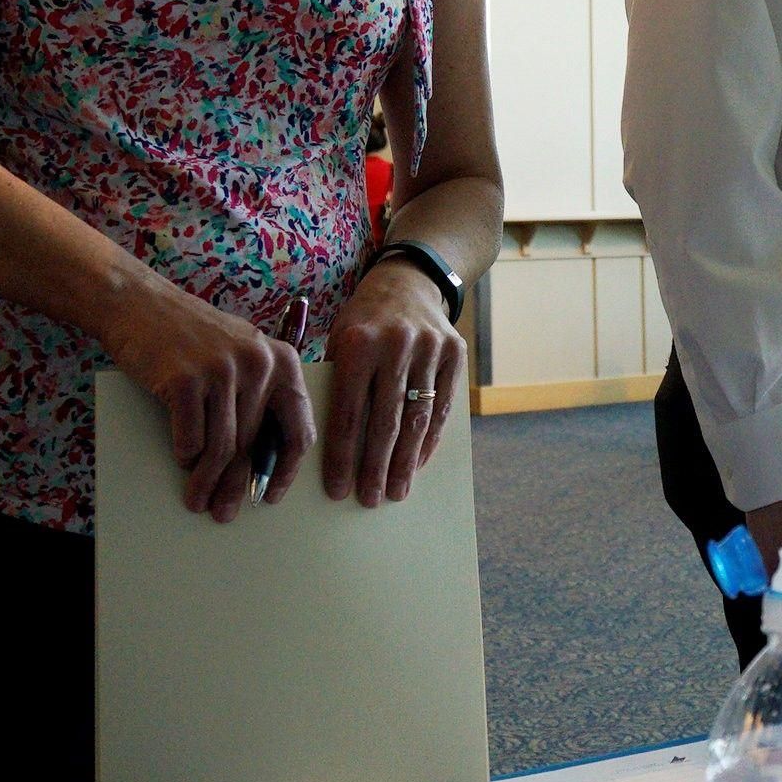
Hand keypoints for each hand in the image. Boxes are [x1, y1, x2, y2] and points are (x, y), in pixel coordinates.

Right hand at [96, 276, 310, 522]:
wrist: (139, 303)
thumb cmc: (190, 337)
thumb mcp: (240, 356)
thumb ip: (257, 397)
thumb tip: (260, 463)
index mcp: (283, 362)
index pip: (298, 430)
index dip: (286, 471)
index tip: (270, 495)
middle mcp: (260, 364)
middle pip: (255, 445)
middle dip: (239, 486)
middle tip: (226, 513)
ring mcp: (222, 371)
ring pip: (222, 447)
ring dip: (208, 482)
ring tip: (198, 501)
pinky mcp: (186, 379)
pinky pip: (190, 437)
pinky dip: (185, 456)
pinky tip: (182, 464)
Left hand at [323, 254, 465, 507]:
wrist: (408, 280)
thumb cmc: (363, 320)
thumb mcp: (338, 339)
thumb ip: (334, 384)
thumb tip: (327, 447)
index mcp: (357, 342)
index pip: (348, 412)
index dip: (343, 456)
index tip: (339, 489)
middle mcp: (395, 344)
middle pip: (384, 421)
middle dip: (375, 467)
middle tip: (369, 500)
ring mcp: (429, 347)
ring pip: (416, 417)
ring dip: (405, 461)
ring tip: (395, 491)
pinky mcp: (455, 352)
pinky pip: (442, 405)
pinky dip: (430, 438)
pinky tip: (417, 463)